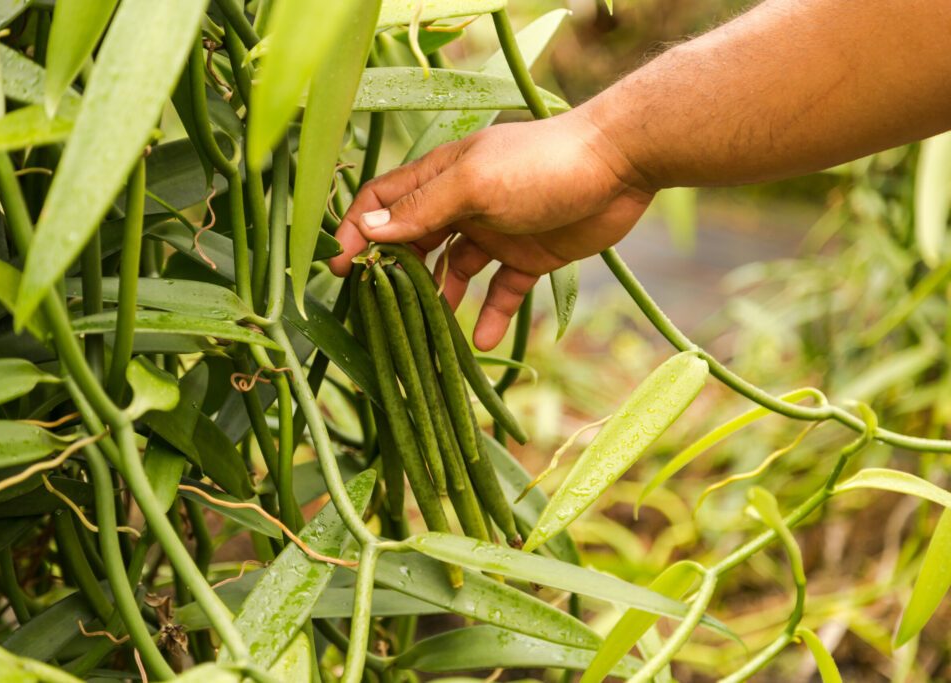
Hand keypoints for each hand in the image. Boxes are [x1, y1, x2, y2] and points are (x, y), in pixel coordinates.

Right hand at [329, 107, 655, 349]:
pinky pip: (500, 291)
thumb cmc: (541, 165)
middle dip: (394, 271)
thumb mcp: (474, 185)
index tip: (340, 265)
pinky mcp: (528, 257)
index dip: (359, 229)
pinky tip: (481, 343)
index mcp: (442, 177)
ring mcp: (495, 232)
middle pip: (414, 240)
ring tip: (426, 331)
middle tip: (379, 307)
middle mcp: (462, 204)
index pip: (385, 201)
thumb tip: (369, 231)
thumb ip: (423, 209)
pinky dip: (490, 315)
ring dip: (437, 299)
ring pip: (452, 270)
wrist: (620, 166)